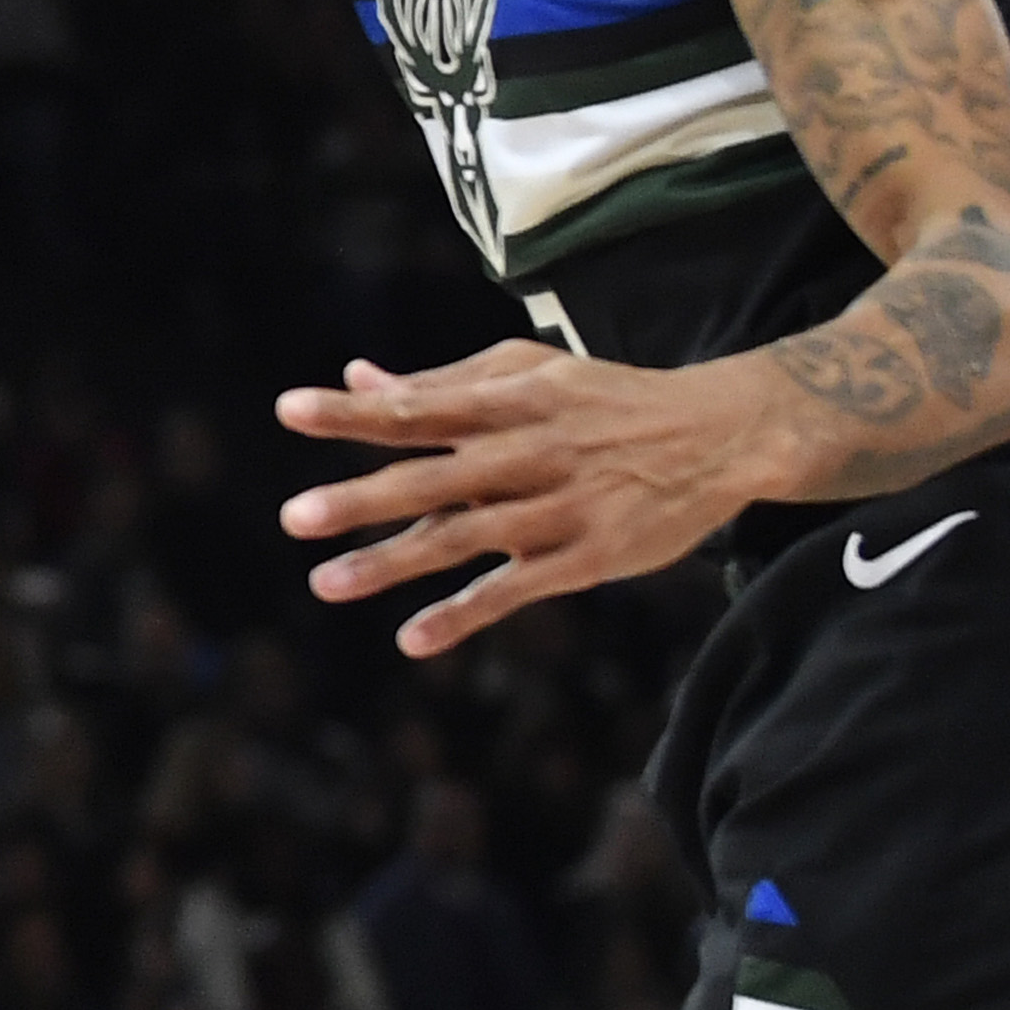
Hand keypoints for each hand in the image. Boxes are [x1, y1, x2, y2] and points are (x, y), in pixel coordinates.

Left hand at [275, 338, 780, 655]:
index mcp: (508, 403)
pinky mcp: (586, 558)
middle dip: (362, 498)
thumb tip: (359, 377)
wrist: (720, 435)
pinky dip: (464, 614)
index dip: (355, 412)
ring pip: (464, 541)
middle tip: (295, 517)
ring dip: (393, 564)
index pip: (419, 407)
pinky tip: (412, 637)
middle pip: (433, 480)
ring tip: (325, 584)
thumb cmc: (604, 398)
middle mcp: (527, 455)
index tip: (289, 410)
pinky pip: (514, 591)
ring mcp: (557, 510)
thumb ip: (444, 384)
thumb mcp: (530, 372)